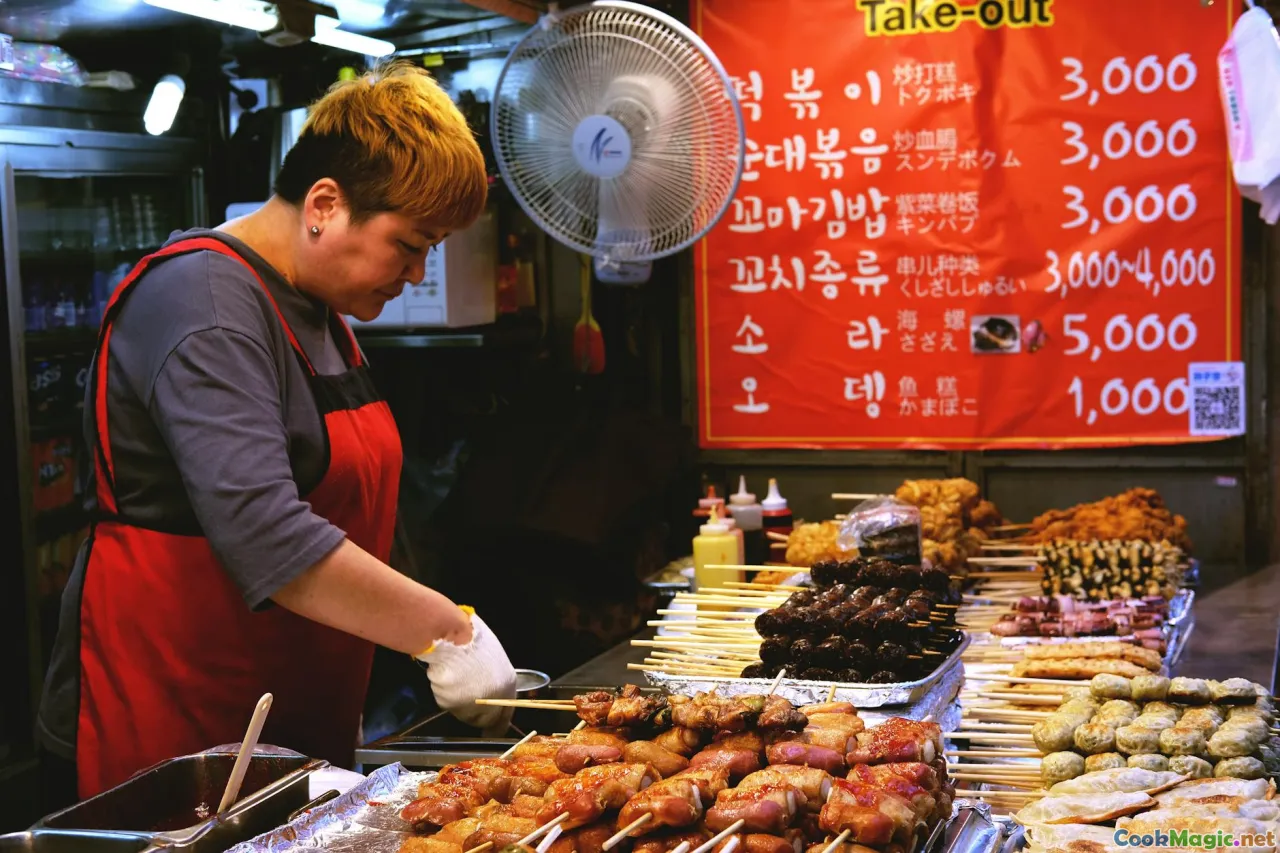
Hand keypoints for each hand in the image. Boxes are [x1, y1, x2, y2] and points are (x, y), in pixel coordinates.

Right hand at [416, 610, 516, 732]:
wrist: (453, 636)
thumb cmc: (474, 639)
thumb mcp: (495, 658)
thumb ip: (495, 680)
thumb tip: (491, 692)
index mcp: (507, 686)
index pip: (505, 716)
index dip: (497, 724)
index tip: (492, 730)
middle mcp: (491, 699)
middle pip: (483, 720)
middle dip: (475, 713)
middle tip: (466, 695)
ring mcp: (470, 703)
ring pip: (463, 712)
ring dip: (459, 702)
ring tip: (456, 678)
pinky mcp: (450, 703)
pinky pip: (447, 702)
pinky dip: (445, 693)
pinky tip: (447, 677)